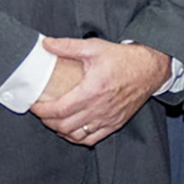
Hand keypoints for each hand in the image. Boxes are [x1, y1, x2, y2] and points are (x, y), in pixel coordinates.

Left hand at [30, 37, 170, 146]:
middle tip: (41, 112)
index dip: (42, 111)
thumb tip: (46, 44)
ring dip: (60, 131)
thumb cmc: (123, 59)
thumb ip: (67, 46)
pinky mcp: (115, 123)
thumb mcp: (94, 47)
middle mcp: (99, 108)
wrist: (149, 68)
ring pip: (76, 136)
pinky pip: (92, 139)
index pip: (59, 109)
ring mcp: (108, 118)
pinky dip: (77, 138)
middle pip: (64, 126)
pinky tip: (71, 130)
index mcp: (92, 90)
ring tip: (53, 121)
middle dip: (47, 121)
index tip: (34, 105)